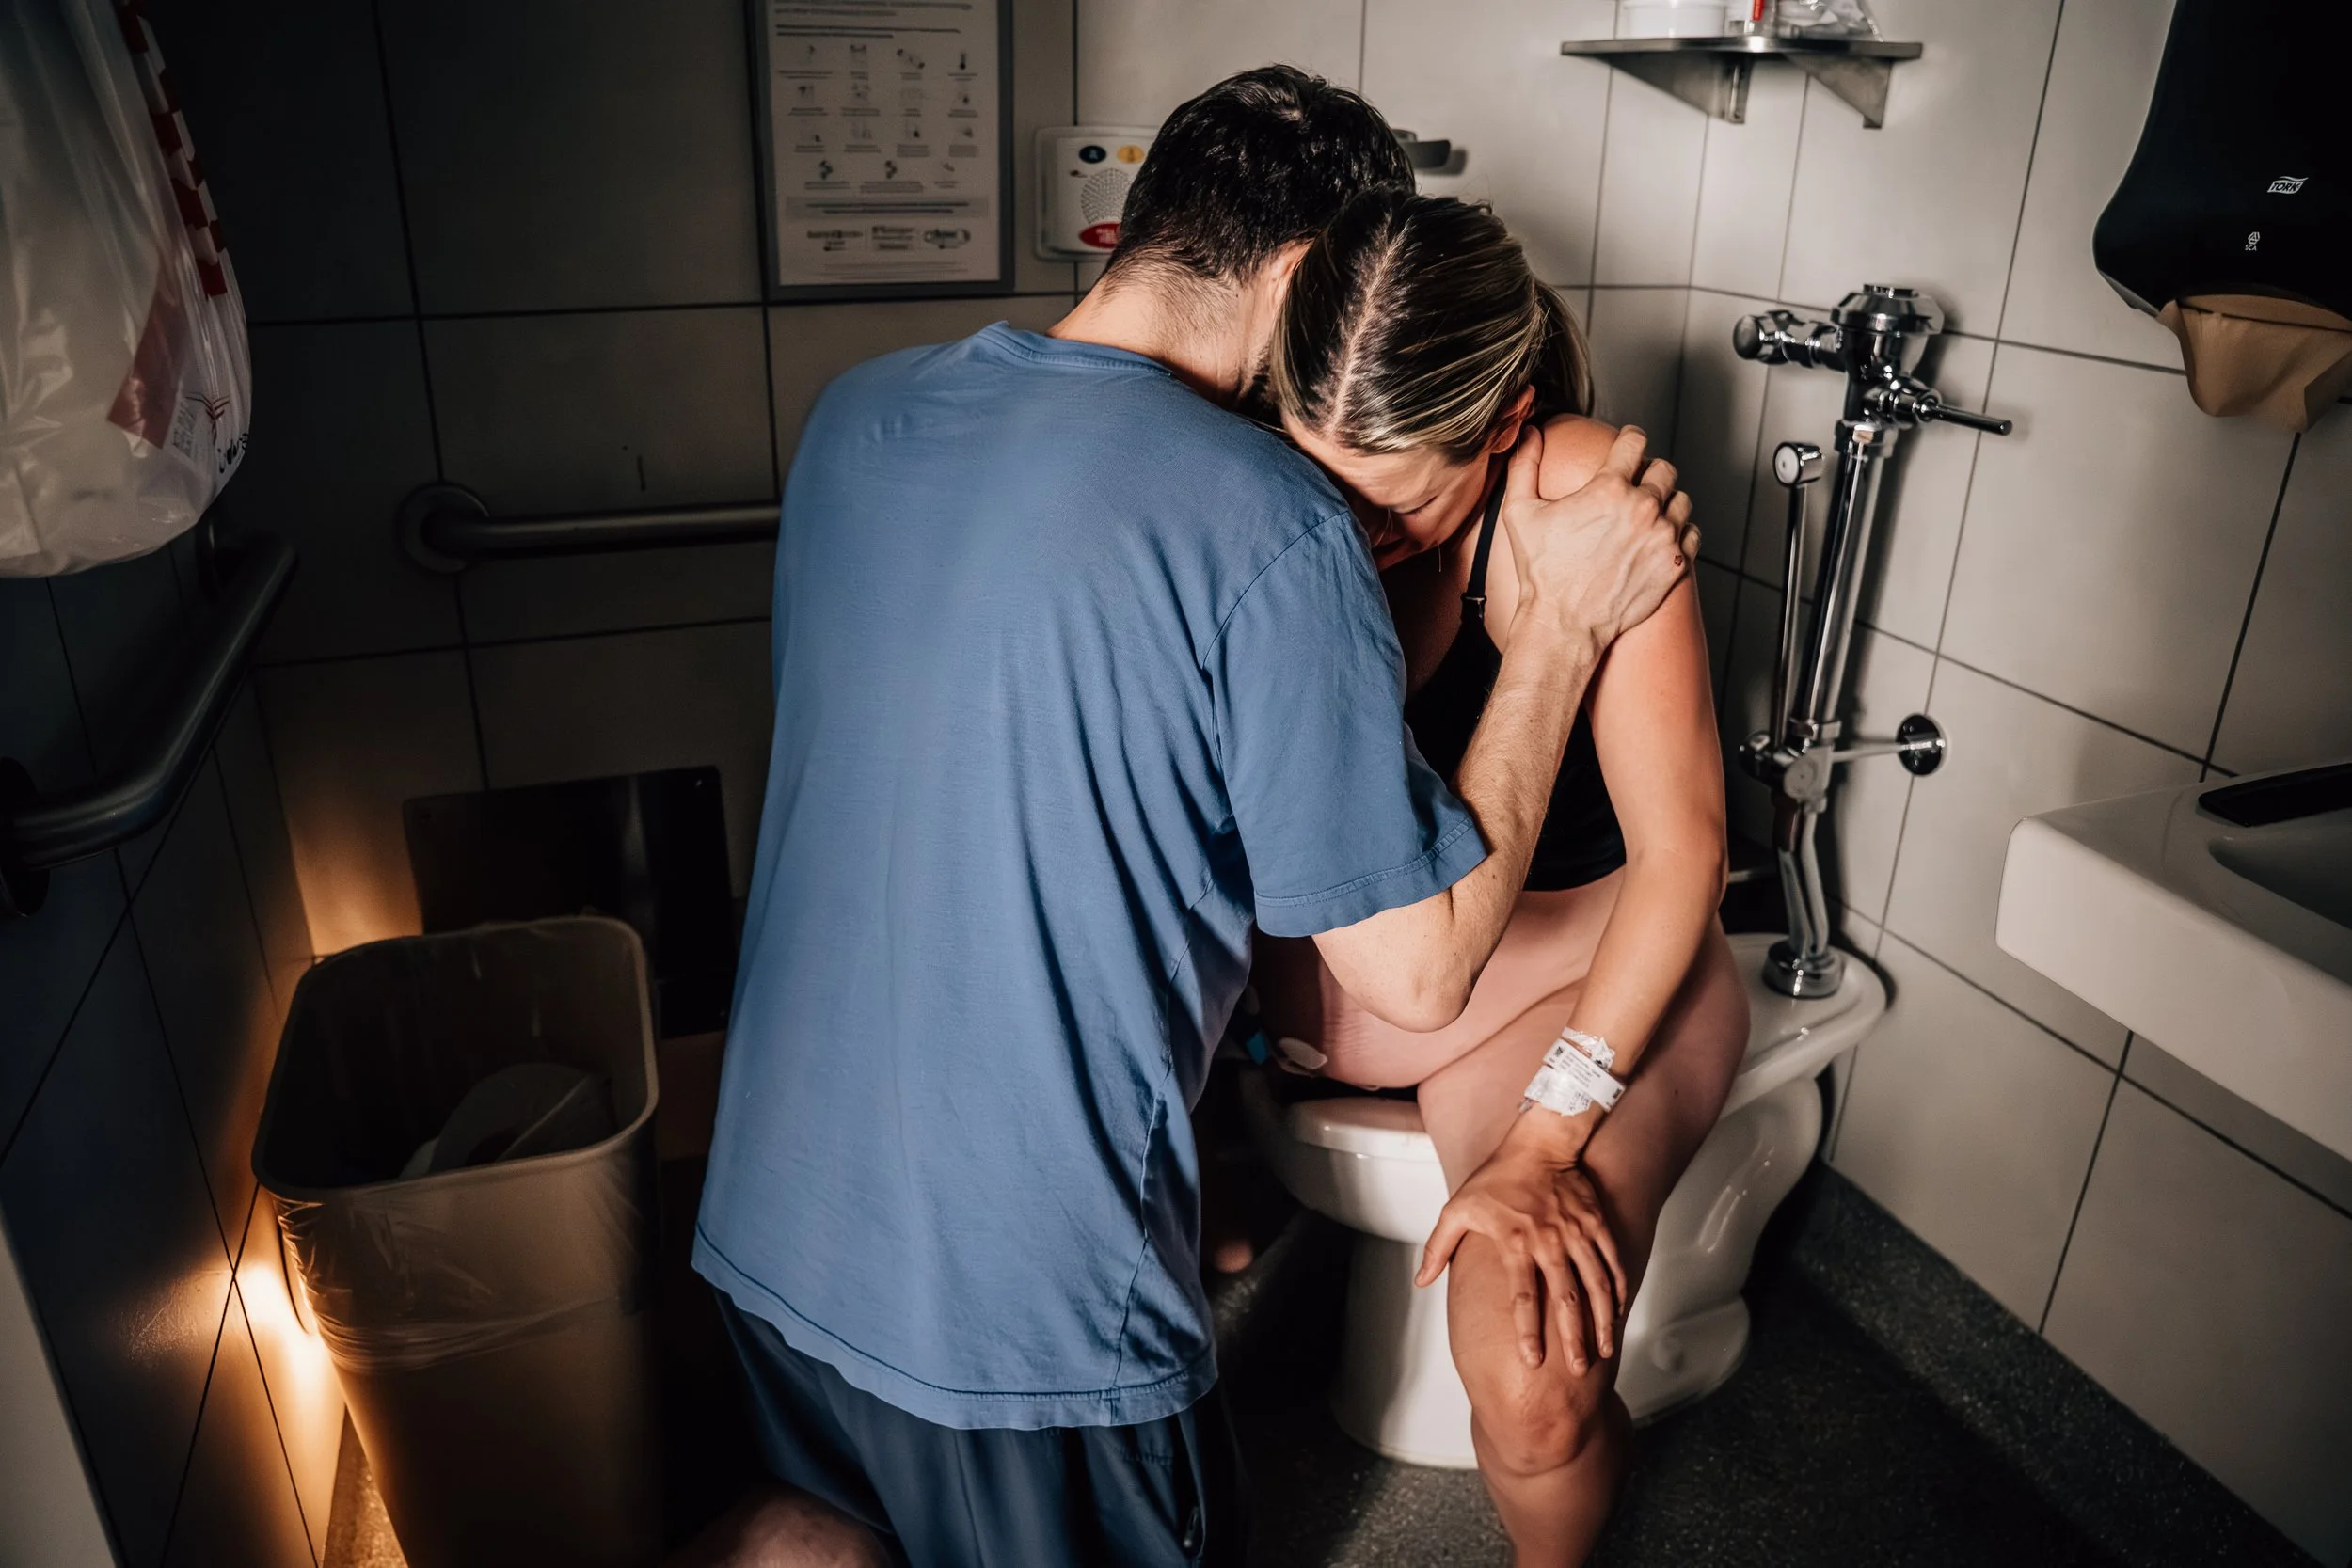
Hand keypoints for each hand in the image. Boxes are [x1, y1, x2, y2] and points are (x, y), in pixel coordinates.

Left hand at [1414, 1125, 1625, 1373]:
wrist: (1538, 1144)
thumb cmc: (1495, 1179)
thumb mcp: (1457, 1209)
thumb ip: (1438, 1248)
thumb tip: (1420, 1281)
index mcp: (1514, 1241)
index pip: (1522, 1295)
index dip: (1527, 1330)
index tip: (1532, 1361)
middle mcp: (1549, 1241)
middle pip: (1565, 1297)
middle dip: (1573, 1337)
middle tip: (1577, 1369)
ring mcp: (1575, 1233)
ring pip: (1595, 1284)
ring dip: (1602, 1320)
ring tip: (1604, 1351)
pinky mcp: (1595, 1224)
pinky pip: (1610, 1261)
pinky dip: (1617, 1288)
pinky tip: (1618, 1311)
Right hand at [1501, 424, 1696, 653]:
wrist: (1564, 625)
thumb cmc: (1541, 572)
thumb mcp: (1520, 514)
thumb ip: (1524, 466)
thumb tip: (1529, 433)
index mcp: (1609, 488)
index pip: (1635, 441)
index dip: (1629, 439)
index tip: (1627, 445)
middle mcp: (1643, 508)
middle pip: (1664, 469)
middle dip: (1649, 472)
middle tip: (1635, 485)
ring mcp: (1663, 537)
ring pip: (1681, 500)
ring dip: (1666, 501)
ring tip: (1647, 514)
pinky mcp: (1675, 564)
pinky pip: (1691, 533)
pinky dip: (1679, 532)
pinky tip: (1658, 538)